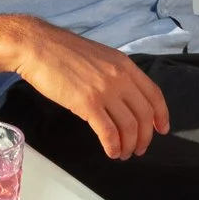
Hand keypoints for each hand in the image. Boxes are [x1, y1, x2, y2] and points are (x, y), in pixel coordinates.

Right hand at [7, 21, 170, 159]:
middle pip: (143, 114)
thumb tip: (123, 96)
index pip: (154, 94)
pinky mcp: (87, 103)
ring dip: (129, 145)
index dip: (161, 115)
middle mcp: (119, 78)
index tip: (161, 129)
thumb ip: (115, 74)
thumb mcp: (100, 57)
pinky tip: (111, 151)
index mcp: (125, 65)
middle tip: (139, 149)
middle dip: (144, 137)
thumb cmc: (62, 52)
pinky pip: (108, 132)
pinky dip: (113, 146)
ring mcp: (104, 91)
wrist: (37, 46)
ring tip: (123, 153)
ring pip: (128, 126)